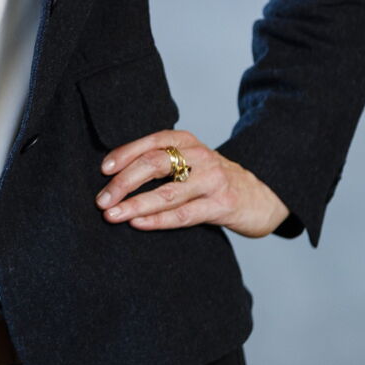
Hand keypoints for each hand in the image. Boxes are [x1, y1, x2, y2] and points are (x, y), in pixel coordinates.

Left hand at [95, 128, 291, 238]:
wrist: (263, 195)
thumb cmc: (213, 180)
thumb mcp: (191, 162)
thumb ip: (162, 162)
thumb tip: (114, 176)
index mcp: (188, 141)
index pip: (151, 142)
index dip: (124, 154)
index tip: (103, 170)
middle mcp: (200, 157)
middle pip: (155, 164)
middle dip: (123, 182)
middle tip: (101, 200)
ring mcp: (212, 181)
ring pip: (166, 193)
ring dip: (134, 204)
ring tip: (112, 215)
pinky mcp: (222, 205)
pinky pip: (183, 215)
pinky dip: (157, 220)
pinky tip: (138, 223)